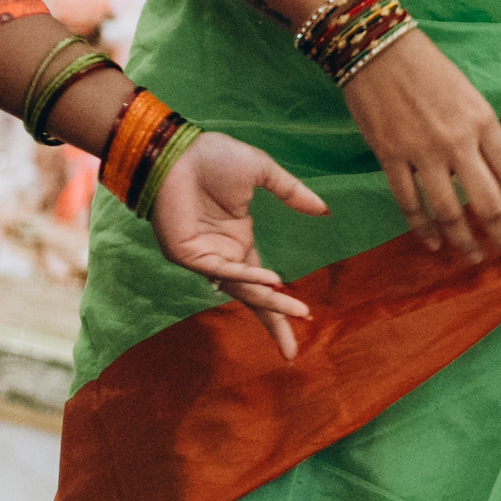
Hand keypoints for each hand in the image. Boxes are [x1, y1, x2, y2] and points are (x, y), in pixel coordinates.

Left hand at [149, 131, 328, 358]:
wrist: (177, 149)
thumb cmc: (212, 157)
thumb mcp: (263, 173)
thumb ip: (292, 193)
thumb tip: (323, 210)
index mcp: (238, 241)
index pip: (264, 283)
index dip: (282, 304)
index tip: (305, 321)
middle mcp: (224, 255)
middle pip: (253, 298)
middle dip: (274, 322)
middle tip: (292, 351)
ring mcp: (205, 257)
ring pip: (242, 289)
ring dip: (269, 302)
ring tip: (298, 312)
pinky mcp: (188, 253)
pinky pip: (223, 271)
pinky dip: (247, 277)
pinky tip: (272, 280)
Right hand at [344, 31, 500, 260]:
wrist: (376, 48)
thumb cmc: (428, 68)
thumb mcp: (470, 97)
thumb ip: (482, 135)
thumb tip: (493, 175)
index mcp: (484, 123)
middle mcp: (457, 142)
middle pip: (488, 203)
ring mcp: (422, 152)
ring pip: (449, 213)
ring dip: (464, 241)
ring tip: (473, 255)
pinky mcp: (390, 157)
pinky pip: (409, 204)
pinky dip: (423, 228)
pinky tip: (432, 242)